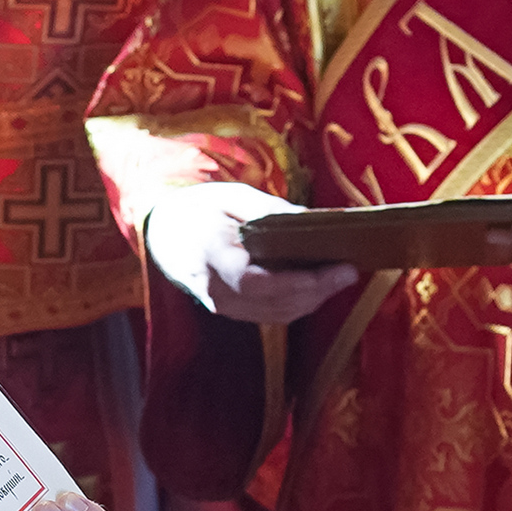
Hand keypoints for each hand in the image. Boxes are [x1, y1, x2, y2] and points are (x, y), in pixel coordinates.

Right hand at [143, 183, 357, 325]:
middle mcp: (215, 289)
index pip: (254, 281)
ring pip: (277, 313)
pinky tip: (318, 285)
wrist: (162, 232)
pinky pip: (270, 314)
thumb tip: (315, 221)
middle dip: (317, 290)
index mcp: (210, 254)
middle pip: (274, 302)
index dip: (295, 282)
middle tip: (349, 270)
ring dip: (313, 299)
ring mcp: (221, 305)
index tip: (329, 270)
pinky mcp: (230, 311)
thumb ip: (271, 210)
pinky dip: (298, 302)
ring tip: (341, 276)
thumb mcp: (232, 197)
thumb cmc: (198, 209)